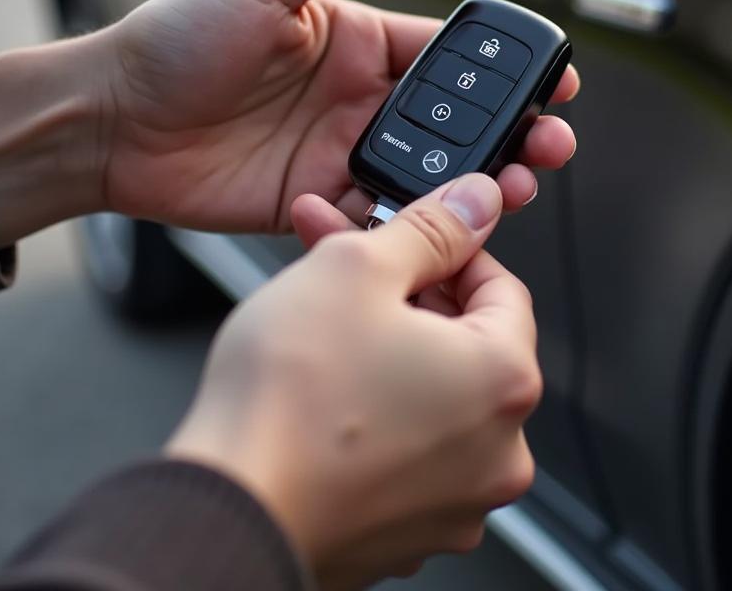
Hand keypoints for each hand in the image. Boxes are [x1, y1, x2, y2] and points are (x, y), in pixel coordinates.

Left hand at [104, 0, 577, 233]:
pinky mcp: (319, 203)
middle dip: (513, 132)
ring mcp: (342, 153)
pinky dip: (416, 221)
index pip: (447, 55)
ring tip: (517, 184)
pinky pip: (382, 215)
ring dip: (480, 180)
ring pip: (432, 172)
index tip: (552, 79)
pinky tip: (443, 222)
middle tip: (551, 143)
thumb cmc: (180, 35)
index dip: (503, 70)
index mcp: (358, 41)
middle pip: (457, 120)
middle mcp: (359, 99)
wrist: (113, 117)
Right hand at [167, 173, 539, 590]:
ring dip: (386, 347)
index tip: (407, 242)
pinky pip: (406, 446)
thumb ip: (431, 227)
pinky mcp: (407, 530)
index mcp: (504, 381)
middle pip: (465, 341)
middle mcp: (498, 451)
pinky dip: (374, 410)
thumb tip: (475, 202)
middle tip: (350, 270)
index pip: (502, 287)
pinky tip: (322, 387)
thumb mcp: (357, 269)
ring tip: (323, 323)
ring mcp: (456, 500)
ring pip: (432, 392)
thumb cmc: (286, 403)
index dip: (446, 251)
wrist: (227, 511)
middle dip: (405, 295)